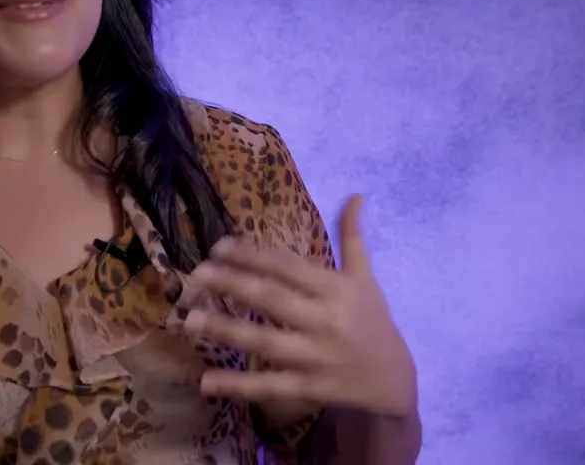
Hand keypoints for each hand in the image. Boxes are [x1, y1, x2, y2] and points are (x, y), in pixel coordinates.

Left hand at [182, 195, 417, 419]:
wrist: (394, 382)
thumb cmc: (372, 322)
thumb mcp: (366, 279)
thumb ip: (353, 238)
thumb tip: (355, 196)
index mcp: (336, 290)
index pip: (289, 267)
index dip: (254, 255)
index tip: (219, 246)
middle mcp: (324, 320)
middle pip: (272, 299)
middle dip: (233, 284)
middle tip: (196, 274)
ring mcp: (315, 357)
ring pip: (265, 342)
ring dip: (227, 330)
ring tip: (190, 320)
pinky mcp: (308, 389)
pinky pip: (269, 387)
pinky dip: (237, 386)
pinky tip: (205, 381)